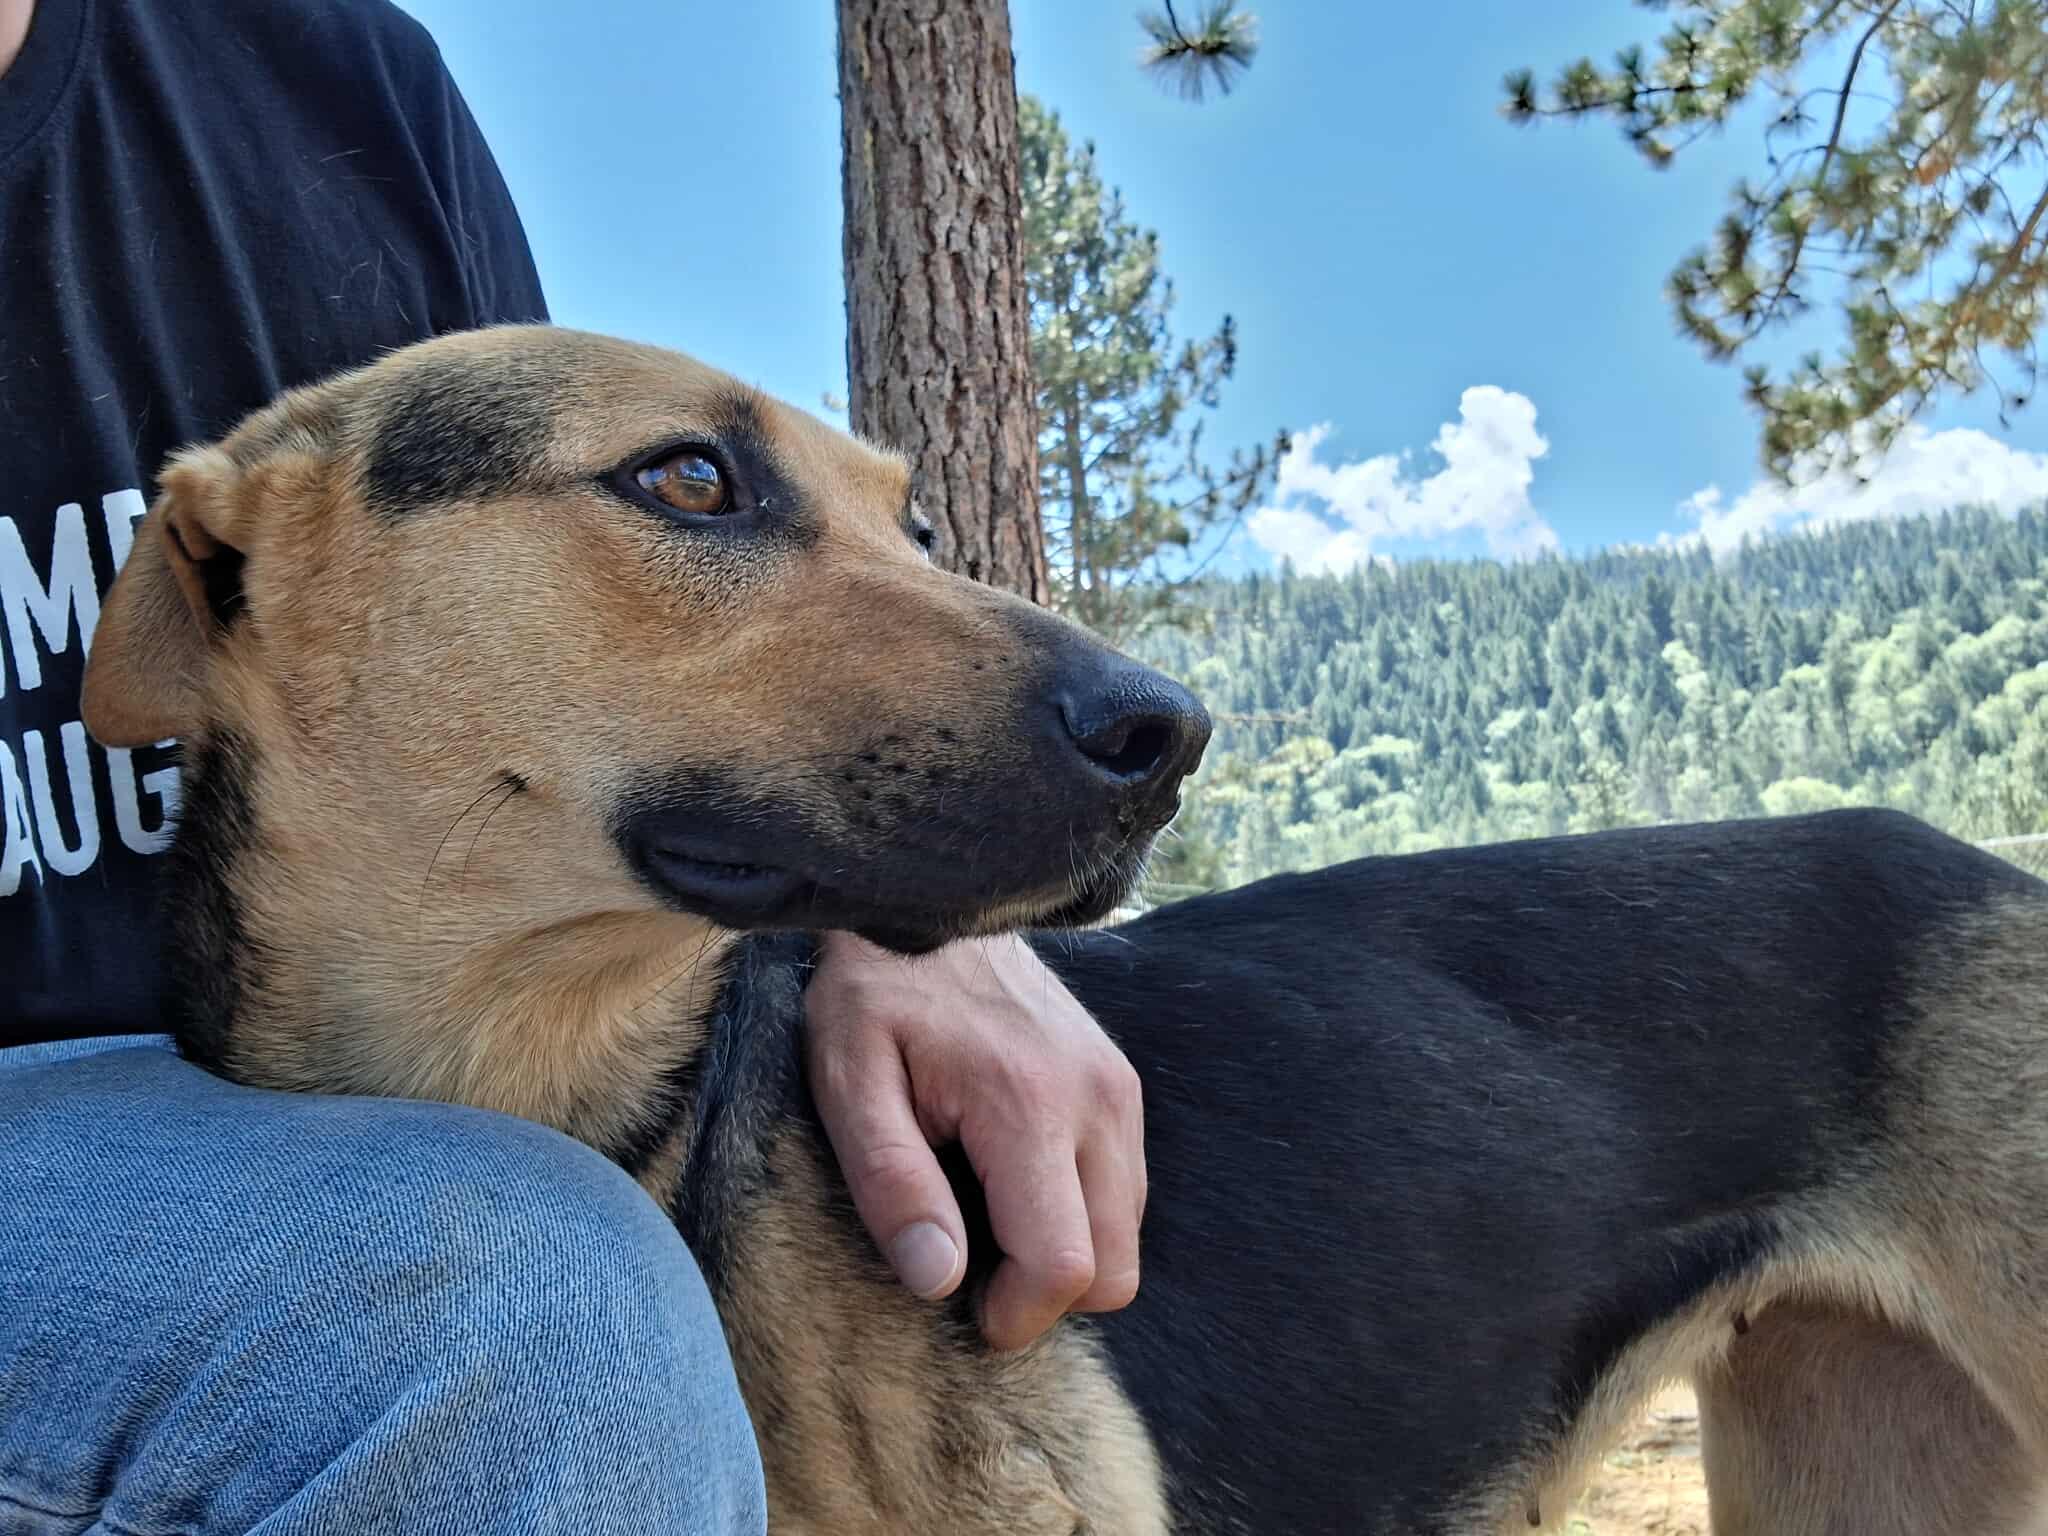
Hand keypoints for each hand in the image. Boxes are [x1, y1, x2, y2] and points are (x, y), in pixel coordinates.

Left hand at [804, 930, 1146, 1350]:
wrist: (928, 901)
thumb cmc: (875, 995)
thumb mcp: (849, 1084)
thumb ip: (892, 1184)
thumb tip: (940, 1279)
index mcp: (1026, 1103)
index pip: (1064, 1264)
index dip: (1017, 1315)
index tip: (963, 1305)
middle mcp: (1095, 1098)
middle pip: (1115, 1268)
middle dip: (1047, 1294)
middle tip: (975, 1269)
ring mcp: (1118, 1087)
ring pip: (1129, 1233)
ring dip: (1067, 1250)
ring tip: (989, 1214)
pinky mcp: (1120, 1082)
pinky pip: (1127, 1189)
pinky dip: (1081, 1210)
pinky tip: (1015, 1178)